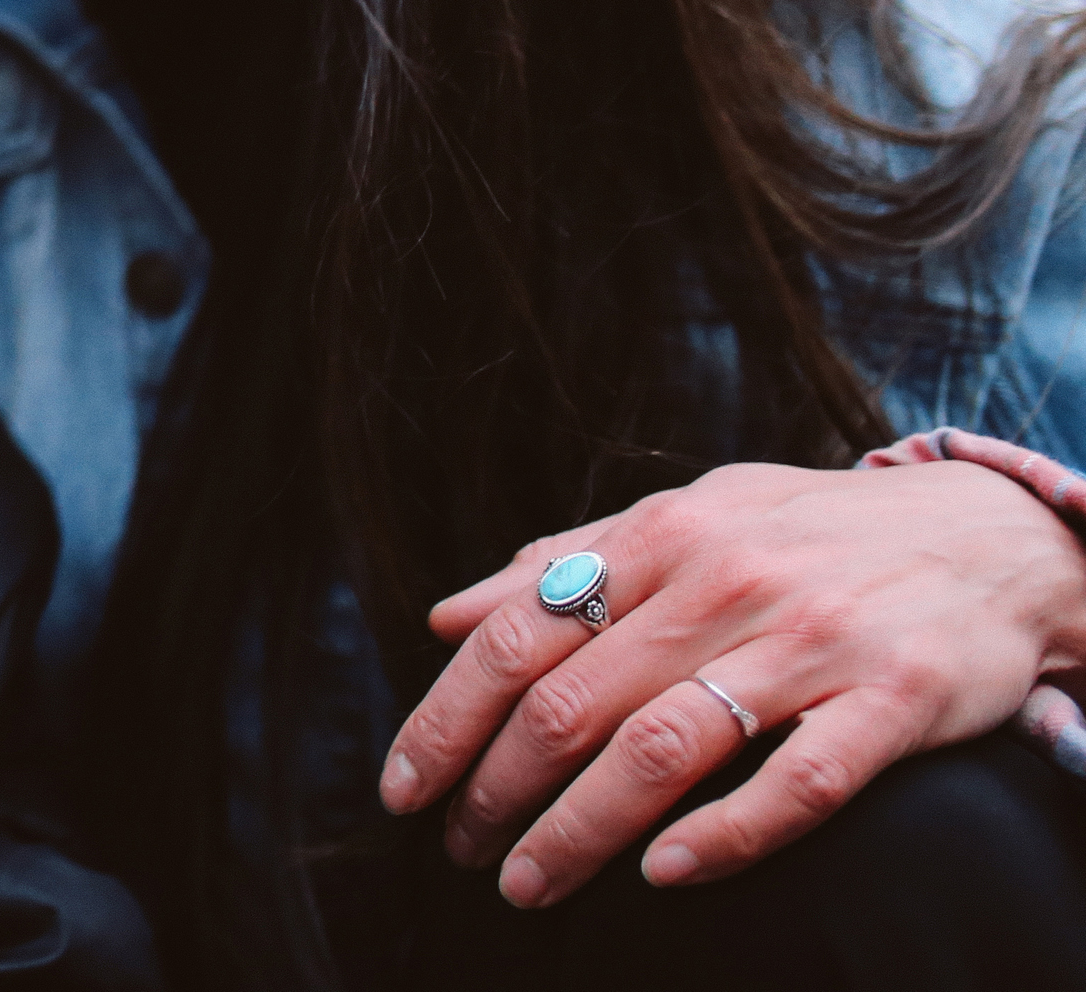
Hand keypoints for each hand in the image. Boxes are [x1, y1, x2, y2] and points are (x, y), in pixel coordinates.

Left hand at [376, 458, 1085, 907]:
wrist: (996, 536)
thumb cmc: (815, 533)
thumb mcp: (689, 517)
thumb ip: (570, 564)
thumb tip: (449, 614)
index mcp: (664, 536)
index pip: (517, 637)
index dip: (448, 719)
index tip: (405, 786)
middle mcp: (726, 586)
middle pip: (573, 705)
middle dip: (497, 790)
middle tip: (461, 850)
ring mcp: (811, 645)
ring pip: (663, 751)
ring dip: (579, 830)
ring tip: (527, 883)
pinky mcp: (894, 702)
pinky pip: (795, 785)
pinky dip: (722, 835)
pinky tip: (660, 875)